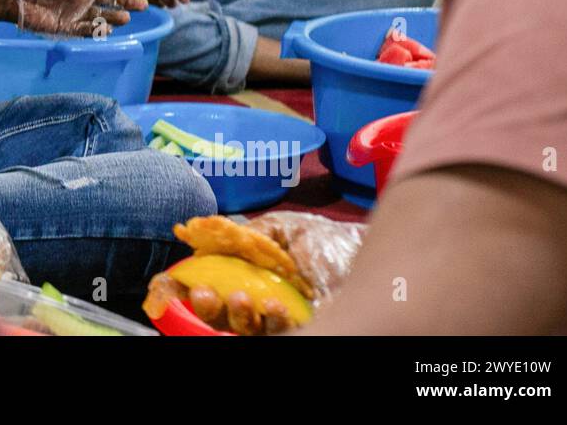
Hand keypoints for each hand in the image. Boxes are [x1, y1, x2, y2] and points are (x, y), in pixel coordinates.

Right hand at [161, 213, 365, 334]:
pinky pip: (276, 337)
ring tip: (241, 298)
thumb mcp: (287, 229)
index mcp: (259, 282)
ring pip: (242, 332)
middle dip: (207, 307)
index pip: (218, 292)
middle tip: (201, 291)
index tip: (185, 278)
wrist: (381, 263)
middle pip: (223, 318)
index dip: (197, 289)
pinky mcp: (304, 334)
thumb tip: (207, 229)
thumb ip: (251, 232)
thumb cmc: (334, 245)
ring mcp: (286, 326)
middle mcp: (267, 308)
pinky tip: (275, 307)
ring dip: (233, 316)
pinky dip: (269, 324)